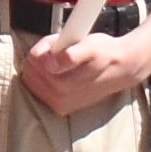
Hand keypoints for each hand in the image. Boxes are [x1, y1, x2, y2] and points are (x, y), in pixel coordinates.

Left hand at [19, 26, 149, 118]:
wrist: (120, 70)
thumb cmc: (102, 54)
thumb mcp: (90, 45)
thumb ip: (70, 55)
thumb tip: (50, 64)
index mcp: (64, 83)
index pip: (34, 60)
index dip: (44, 47)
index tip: (58, 43)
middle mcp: (59, 98)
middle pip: (30, 70)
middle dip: (41, 57)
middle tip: (60, 51)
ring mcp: (59, 105)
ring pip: (31, 80)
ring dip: (41, 67)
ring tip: (61, 61)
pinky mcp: (59, 108)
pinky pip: (37, 89)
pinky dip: (43, 78)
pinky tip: (60, 73)